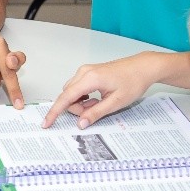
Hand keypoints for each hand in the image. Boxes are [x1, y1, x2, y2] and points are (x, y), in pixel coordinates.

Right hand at [42, 53, 161, 127]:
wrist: (143, 67)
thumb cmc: (133, 81)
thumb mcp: (116, 102)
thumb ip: (96, 113)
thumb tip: (80, 123)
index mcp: (90, 78)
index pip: (66, 97)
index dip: (55, 112)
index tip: (46, 123)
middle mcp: (84, 72)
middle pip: (67, 95)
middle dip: (76, 108)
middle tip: (94, 113)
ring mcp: (86, 71)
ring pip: (72, 92)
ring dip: (80, 103)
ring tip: (99, 104)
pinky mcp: (89, 72)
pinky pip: (78, 88)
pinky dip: (83, 97)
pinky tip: (96, 99)